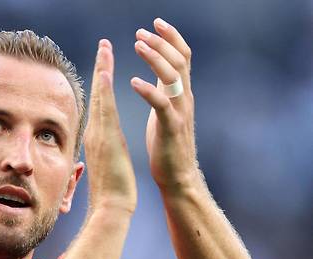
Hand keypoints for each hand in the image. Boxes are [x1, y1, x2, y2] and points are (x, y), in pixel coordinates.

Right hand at [83, 39, 136, 213]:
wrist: (110, 207)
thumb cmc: (111, 191)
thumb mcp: (108, 164)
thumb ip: (104, 149)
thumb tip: (103, 145)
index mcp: (98, 136)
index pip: (101, 102)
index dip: (103, 80)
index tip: (106, 61)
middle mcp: (95, 132)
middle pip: (98, 94)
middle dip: (101, 67)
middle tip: (104, 44)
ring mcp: (99, 135)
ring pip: (101, 97)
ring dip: (103, 70)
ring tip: (105, 48)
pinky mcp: (106, 140)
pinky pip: (105, 110)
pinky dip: (105, 90)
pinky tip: (107, 72)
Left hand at [131, 18, 197, 190]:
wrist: (178, 177)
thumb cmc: (167, 146)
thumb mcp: (166, 112)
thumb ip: (165, 91)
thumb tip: (159, 73)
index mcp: (181, 94)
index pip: (181, 57)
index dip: (170, 38)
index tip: (155, 23)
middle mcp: (184, 99)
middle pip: (179, 61)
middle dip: (161, 42)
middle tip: (142, 31)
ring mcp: (179, 113)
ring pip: (172, 77)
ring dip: (155, 58)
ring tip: (138, 45)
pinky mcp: (170, 128)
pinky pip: (161, 104)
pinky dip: (148, 90)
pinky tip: (133, 81)